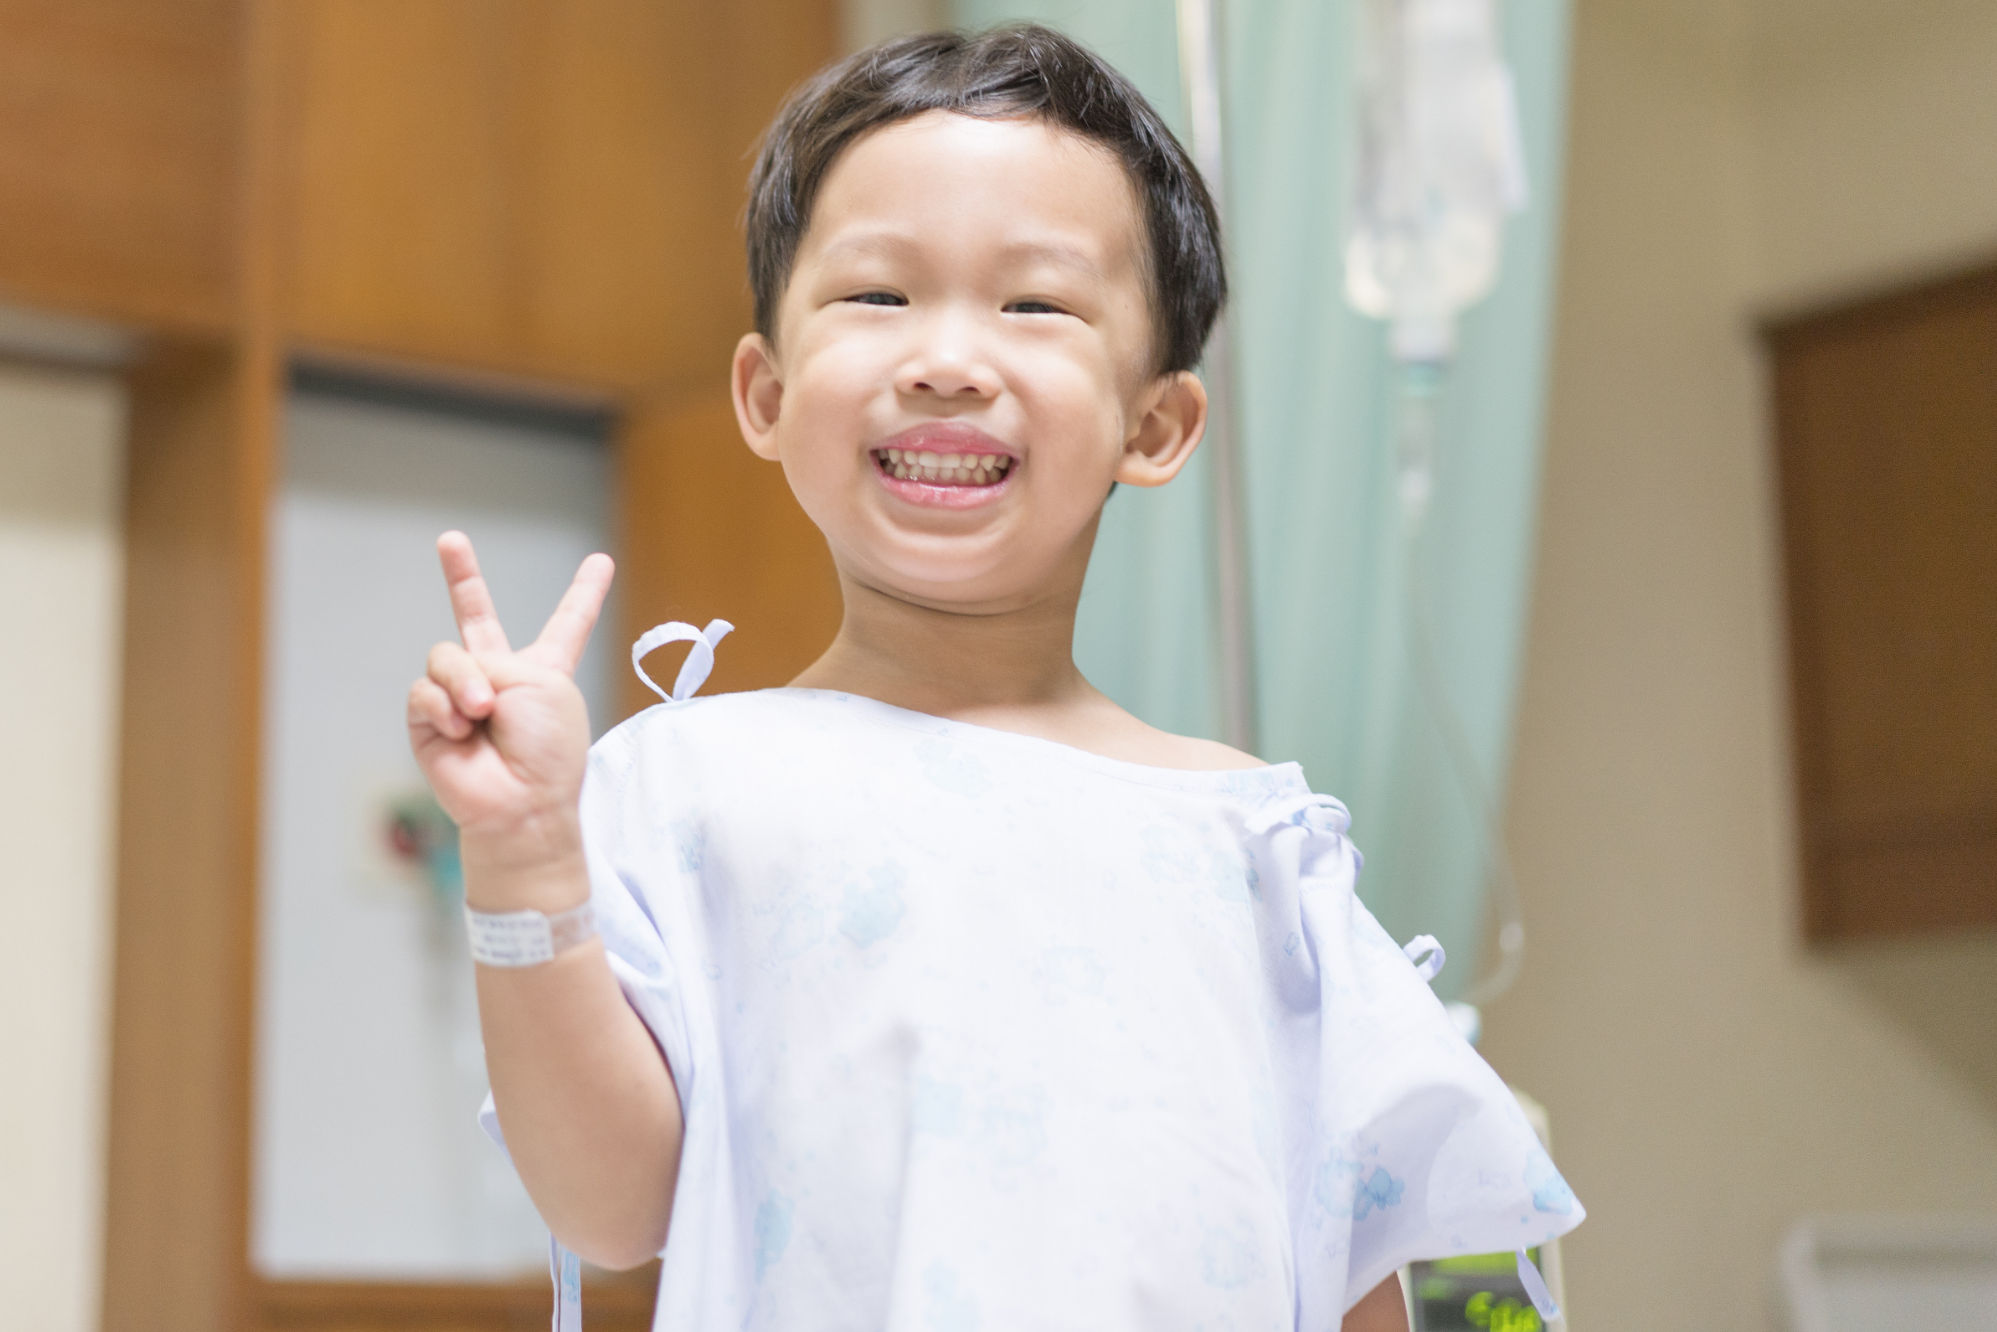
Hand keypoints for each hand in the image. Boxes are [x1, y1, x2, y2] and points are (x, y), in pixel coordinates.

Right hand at [407, 532, 613, 884]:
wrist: (521, 802)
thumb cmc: (547, 749)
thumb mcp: (542, 685)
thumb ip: (492, 662)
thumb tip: (453, 683)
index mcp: (545, 670)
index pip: (567, 623)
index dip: (583, 593)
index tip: (600, 561)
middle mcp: (501, 677)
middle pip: (477, 617)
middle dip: (462, 577)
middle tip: (450, 539)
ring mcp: (462, 696)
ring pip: (445, 656)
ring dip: (465, 683)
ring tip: (481, 715)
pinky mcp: (429, 720)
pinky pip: (425, 691)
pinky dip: (444, 707)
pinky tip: (461, 730)